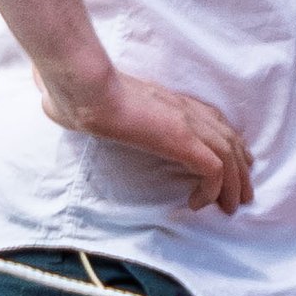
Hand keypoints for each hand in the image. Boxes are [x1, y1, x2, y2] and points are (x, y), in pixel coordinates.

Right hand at [34, 62, 256, 212]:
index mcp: (169, 102)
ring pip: (228, 157)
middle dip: (240, 169)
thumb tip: (52, 105)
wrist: (83, 87)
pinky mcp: (182, 139)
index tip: (230, 162)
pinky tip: (198, 204)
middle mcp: (184, 110)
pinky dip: (212, 190)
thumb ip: (88, 107)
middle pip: (229, 139)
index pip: (213, 121)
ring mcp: (186, 123)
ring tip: (230, 208)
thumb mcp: (89, 102)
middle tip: (242, 193)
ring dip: (233, 185)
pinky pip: (213, 170)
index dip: (226, 144)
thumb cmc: (79, 92)